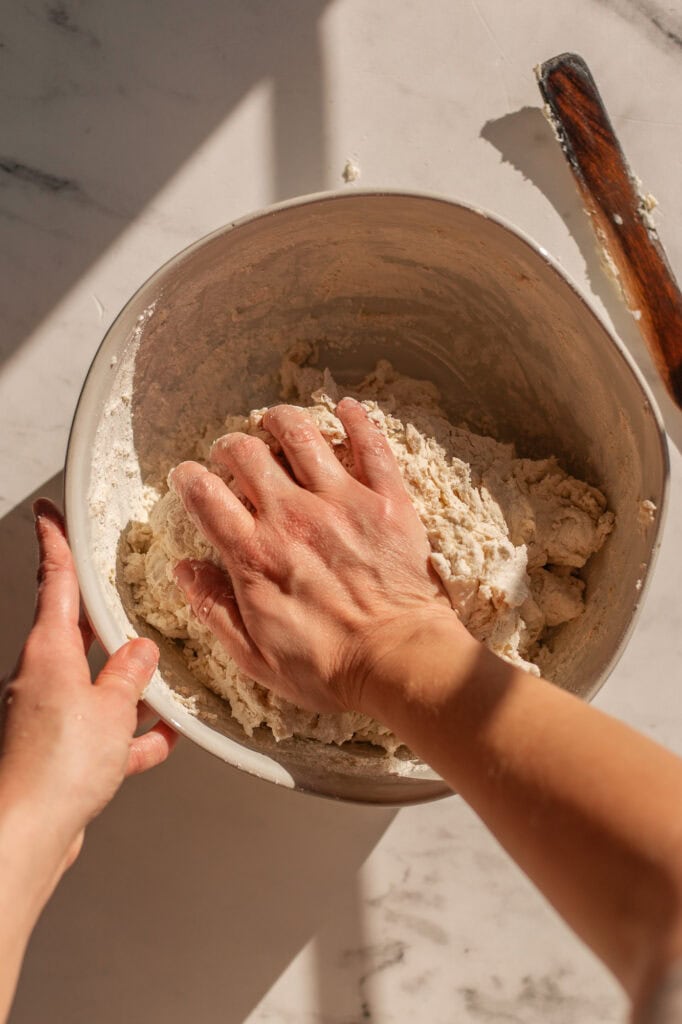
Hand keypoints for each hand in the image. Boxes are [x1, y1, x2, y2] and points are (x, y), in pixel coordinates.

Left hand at [0, 500, 175, 870]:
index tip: (49, 511)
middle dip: (106, 618)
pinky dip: (130, 734)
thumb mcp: (111, 706)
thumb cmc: (59, 765)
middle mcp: (42, 679)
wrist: (26, 835)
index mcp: (48, 653)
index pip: (54, 581)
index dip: (53, 541)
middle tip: (126, 594)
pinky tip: (162, 738)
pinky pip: (101, 733)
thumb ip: (130, 675)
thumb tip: (141, 653)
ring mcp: (48, 717)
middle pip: (76, 633)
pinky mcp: (59, 754)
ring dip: (127, 685)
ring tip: (164, 681)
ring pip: (93, 686)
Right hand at [171, 398, 463, 714]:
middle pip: (247, 454)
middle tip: (234, 455)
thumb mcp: (254, 656)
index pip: (206, 496)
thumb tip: (185, 571)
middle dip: (231, 447)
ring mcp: (341, 502)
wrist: (399, 662)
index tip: (189, 477)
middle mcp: (292, 517)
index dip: (189, 479)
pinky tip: (347, 409)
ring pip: (300, 435)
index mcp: (255, 555)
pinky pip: (370, 444)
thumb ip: (214, 609)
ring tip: (276, 424)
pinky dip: (357, 421)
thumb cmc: (329, 667)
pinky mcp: (386, 499)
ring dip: (281, 421)